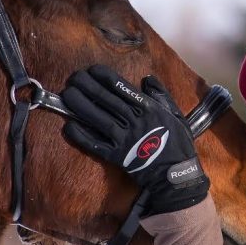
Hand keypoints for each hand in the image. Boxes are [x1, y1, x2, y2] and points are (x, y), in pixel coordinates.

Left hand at [61, 64, 209, 215]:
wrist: (176, 175)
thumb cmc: (178, 143)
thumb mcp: (176, 115)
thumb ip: (161, 95)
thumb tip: (147, 78)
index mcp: (149, 110)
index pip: (123, 89)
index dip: (106, 78)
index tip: (92, 70)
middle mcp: (135, 122)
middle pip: (107, 101)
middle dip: (89, 87)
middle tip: (74, 77)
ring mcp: (125, 140)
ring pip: (99, 120)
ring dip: (81, 107)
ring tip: (67, 94)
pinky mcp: (118, 157)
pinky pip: (97, 145)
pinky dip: (82, 137)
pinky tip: (68, 126)